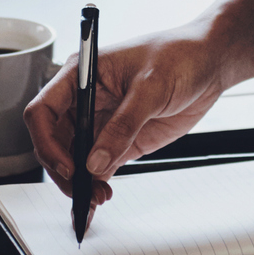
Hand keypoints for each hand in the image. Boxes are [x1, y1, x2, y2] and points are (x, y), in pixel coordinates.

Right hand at [24, 0, 253, 210]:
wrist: (210, 63)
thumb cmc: (179, 55)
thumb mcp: (151, 86)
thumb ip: (123, 125)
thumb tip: (96, 162)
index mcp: (82, 75)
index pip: (44, 110)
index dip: (47, 140)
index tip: (68, 164)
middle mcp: (85, 101)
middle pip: (54, 141)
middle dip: (63, 169)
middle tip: (82, 191)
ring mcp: (102, 123)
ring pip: (74, 159)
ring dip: (79, 182)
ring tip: (95, 200)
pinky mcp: (120, 141)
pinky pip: (98, 167)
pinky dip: (94, 185)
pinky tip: (99, 198)